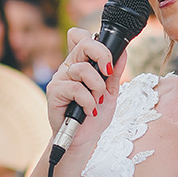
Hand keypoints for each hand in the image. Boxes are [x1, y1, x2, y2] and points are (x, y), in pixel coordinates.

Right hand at [45, 28, 125, 146]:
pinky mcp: (54, 92)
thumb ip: (115, 73)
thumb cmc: (95, 115)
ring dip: (97, 87)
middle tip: (108, 73)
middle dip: (103, 55)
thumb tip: (123, 53)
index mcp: (82, 63)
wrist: (84, 139)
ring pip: (82, 69)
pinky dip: (88, 101)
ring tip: (97, 101)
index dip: (95, 40)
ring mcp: (60, 78)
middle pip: (84, 43)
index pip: (81, 37)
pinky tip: (89, 110)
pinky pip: (76, 89)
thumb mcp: (111, 92)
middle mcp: (69, 67)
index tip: (109, 61)